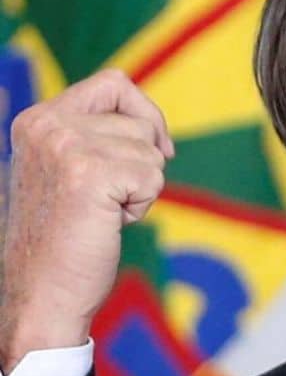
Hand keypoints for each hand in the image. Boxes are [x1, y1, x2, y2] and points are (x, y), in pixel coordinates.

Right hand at [0, 69, 173, 374]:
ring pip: (150, 151)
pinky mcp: (90, 174)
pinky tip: (109, 223)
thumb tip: (152, 122)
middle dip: (143, 160)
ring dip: (141, 186)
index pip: (113, 83)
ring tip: (102, 213)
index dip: (145, 113)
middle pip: (139, 120)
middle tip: (110, 198)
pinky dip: (142, 204)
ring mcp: (66, 147)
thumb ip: (94, 136)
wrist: (43, 292)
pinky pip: (153, 177)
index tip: (157, 148)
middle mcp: (46, 125)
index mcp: (38, 120)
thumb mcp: (70, 169)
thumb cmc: (65, 237)